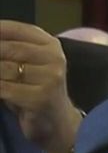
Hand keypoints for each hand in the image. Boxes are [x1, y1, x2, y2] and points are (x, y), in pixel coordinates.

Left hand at [0, 20, 81, 152]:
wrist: (56, 122)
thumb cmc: (36, 90)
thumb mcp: (28, 65)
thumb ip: (11, 50)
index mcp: (51, 45)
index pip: (16, 29)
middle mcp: (54, 58)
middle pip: (8, 49)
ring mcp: (50, 78)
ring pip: (4, 69)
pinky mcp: (40, 97)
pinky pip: (4, 89)